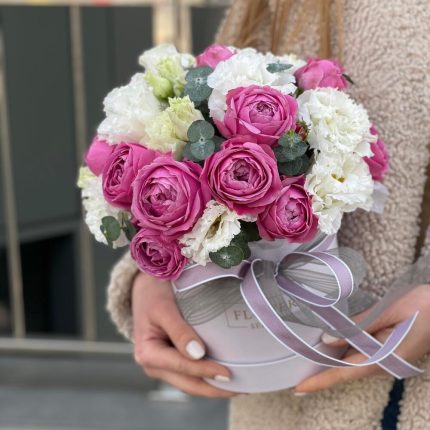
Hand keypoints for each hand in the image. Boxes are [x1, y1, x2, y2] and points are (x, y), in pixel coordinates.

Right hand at [132, 271, 235, 397]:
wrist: (145, 286)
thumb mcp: (165, 309)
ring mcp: (162, 366)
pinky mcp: (170, 362)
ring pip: (191, 384)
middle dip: (215, 389)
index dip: (206, 371)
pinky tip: (224, 376)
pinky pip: (190, 375)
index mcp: (148, 354)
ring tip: (239, 386)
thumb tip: (198, 354)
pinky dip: (207, 377)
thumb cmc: (154, 294)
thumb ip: (179, 331)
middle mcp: (153, 366)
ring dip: (213, 387)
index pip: (182, 367)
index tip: (228, 374)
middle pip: (188, 384)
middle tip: (243, 388)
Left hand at [295, 284, 429, 393]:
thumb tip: (327, 339)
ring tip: (306, 352)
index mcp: (383, 358)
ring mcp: (385, 358)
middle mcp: (383, 363)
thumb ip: (357, 326)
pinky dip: (344, 348)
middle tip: (295, 366)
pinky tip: (332, 341)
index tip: (299, 388)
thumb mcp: (388, 311)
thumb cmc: (423, 307)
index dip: (320, 381)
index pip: (344, 373)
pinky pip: (361, 352)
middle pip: (344, 369)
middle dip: (320, 369)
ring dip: (331, 358)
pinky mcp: (387, 351)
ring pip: (352, 361)